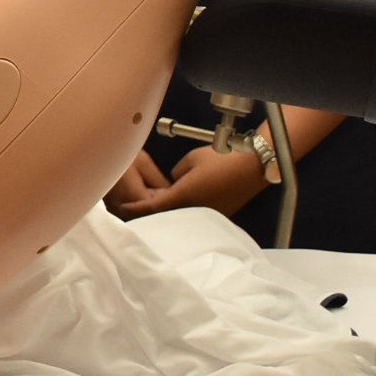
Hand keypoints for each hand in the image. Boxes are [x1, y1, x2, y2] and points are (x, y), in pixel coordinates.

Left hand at [109, 145, 266, 220]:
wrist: (253, 165)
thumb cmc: (221, 158)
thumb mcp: (190, 160)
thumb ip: (175, 174)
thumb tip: (174, 182)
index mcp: (183, 197)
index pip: (152, 207)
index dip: (135, 209)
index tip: (122, 209)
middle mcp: (194, 210)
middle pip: (165, 217)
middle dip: (150, 214)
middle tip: (134, 209)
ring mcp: (207, 215)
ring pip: (180, 217)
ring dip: (167, 213)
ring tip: (153, 206)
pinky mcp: (219, 214)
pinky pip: (194, 216)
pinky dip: (183, 211)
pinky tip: (177, 204)